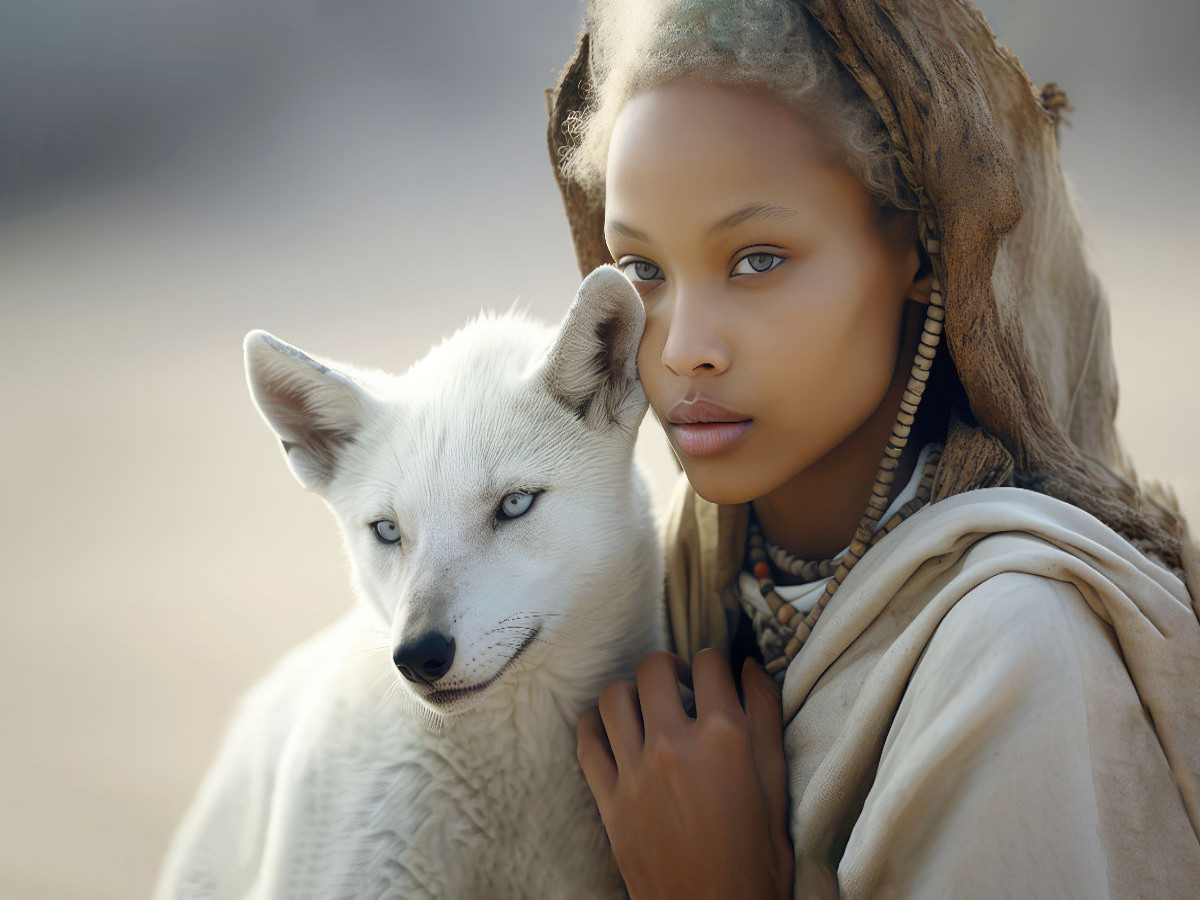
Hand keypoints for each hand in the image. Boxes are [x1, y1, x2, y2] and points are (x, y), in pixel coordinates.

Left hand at [577, 649, 793, 899]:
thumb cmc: (757, 856)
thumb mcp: (776, 784)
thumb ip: (765, 717)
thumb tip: (751, 667)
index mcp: (724, 737)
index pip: (711, 664)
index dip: (716, 664)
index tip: (715, 677)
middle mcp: (675, 745)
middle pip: (655, 668)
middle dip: (671, 667)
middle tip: (681, 687)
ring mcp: (636, 773)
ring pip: (613, 697)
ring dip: (632, 693)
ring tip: (647, 709)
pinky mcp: (610, 801)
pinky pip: (586, 741)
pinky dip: (595, 725)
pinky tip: (612, 729)